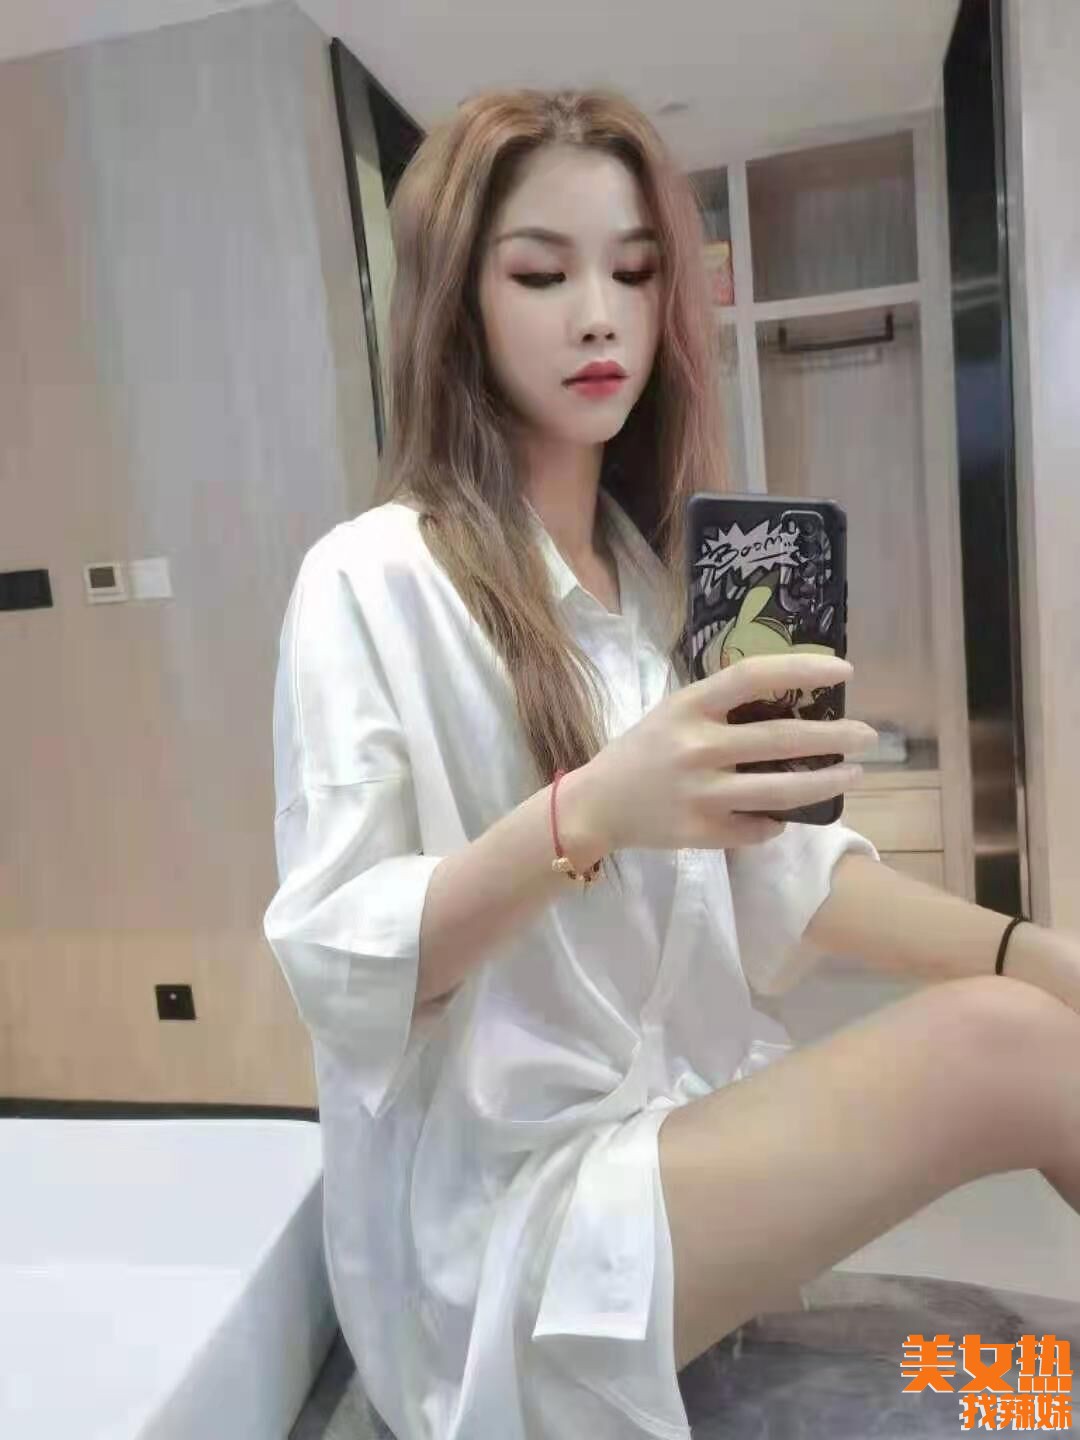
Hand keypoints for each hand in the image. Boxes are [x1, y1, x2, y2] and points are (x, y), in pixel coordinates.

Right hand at [578, 653, 877, 852]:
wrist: (596, 805)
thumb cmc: (643, 750)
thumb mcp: (674, 711)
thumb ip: (721, 706)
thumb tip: (792, 699)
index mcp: (689, 707)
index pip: (754, 676)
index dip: (803, 669)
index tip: (843, 671)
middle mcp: (697, 748)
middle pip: (782, 739)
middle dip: (834, 737)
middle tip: (868, 735)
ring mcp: (700, 794)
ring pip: (781, 791)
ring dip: (826, 782)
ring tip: (853, 774)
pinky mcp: (701, 833)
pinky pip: (757, 828)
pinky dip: (777, 821)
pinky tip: (786, 814)